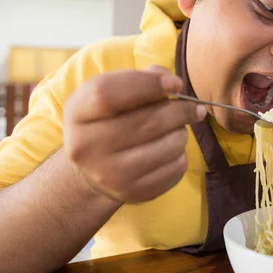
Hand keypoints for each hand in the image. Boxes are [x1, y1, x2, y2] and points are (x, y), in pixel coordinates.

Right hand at [63, 65, 205, 202]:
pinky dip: (181, 154)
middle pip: (148, 122)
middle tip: (194, 107)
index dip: (148, 84)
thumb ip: (140, 79)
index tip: (176, 83)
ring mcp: (109, 175)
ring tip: (177, 128)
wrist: (93, 169)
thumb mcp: (112, 92)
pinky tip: (171, 149)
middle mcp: (86, 147)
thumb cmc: (109, 119)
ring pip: (168, 146)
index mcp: (77, 113)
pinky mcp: (132, 193)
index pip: (108, 94)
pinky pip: (175, 169)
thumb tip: (171, 82)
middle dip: (180, 110)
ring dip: (182, 132)